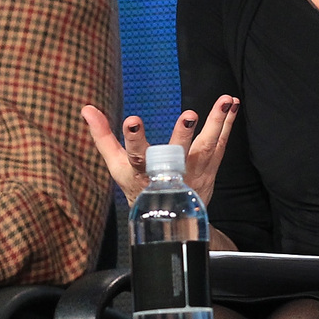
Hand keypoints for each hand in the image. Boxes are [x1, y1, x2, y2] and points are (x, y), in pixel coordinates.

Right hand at [81, 98, 238, 208]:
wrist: (170, 218)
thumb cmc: (139, 187)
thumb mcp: (117, 166)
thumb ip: (103, 136)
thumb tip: (86, 108)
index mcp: (142, 173)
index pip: (136, 155)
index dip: (134, 139)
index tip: (132, 120)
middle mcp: (169, 174)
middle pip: (176, 155)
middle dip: (182, 135)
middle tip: (189, 115)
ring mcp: (192, 174)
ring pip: (206, 148)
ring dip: (217, 122)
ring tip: (224, 100)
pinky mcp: (210, 171)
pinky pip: (220, 145)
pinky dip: (227, 124)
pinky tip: (232, 104)